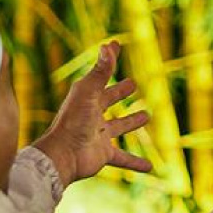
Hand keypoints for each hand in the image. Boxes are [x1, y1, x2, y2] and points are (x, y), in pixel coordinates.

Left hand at [31, 41, 151, 185]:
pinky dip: (136, 162)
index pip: (101, 74)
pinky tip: (150, 167)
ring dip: (130, 122)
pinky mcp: (103, 154)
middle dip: (119, 92)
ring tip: (146, 116)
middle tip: (132, 84)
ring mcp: (97, 135)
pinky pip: (123, 158)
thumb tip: (109, 46)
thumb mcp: (89, 93)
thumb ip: (101, 71)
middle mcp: (91, 114)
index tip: (116, 45)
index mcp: (86, 97)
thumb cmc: (73, 122)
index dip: (109, 60)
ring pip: (118, 127)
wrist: (62, 155)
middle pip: (108, 100)